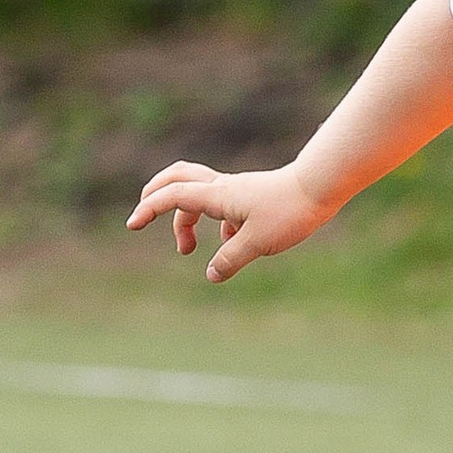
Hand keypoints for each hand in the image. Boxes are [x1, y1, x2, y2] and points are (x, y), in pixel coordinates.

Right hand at [124, 158, 334, 283]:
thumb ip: (230, 259)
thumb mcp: (258, 243)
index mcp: (218, 196)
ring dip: (184, 219)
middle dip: (155, 195)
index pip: (172, 196)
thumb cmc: (290, 212)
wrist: (319, 188)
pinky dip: (213, 224)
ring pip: (197, 195)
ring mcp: (236, 191)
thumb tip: (211, 274)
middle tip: (143, 215)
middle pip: (177, 178)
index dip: (149, 209)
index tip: (132, 225)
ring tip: (186, 249)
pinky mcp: (249, 197)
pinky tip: (229, 244)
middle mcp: (222, 188)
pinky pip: (220, 206)